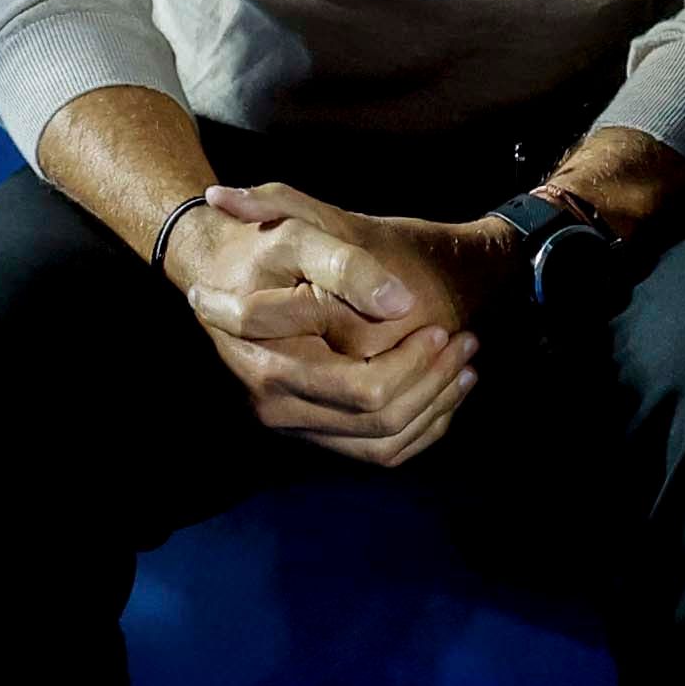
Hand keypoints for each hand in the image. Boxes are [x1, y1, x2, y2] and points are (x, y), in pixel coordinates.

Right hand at [168, 181, 503, 467]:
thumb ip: (346, 267)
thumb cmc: (261, 245)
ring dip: (434, 410)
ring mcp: (289, 422)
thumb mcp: (297, 234)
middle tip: (467, 342)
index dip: (415, 363)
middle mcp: (276, 407)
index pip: (365, 389)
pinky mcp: (305, 426)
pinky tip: (443, 392)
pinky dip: (417, 428)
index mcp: (274, 366)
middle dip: (434, 385)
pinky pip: (372, 450)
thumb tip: (400, 305)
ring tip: (466, 367)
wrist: (217, 267)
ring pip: (381, 445)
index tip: (442, 327)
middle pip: (378, 423)